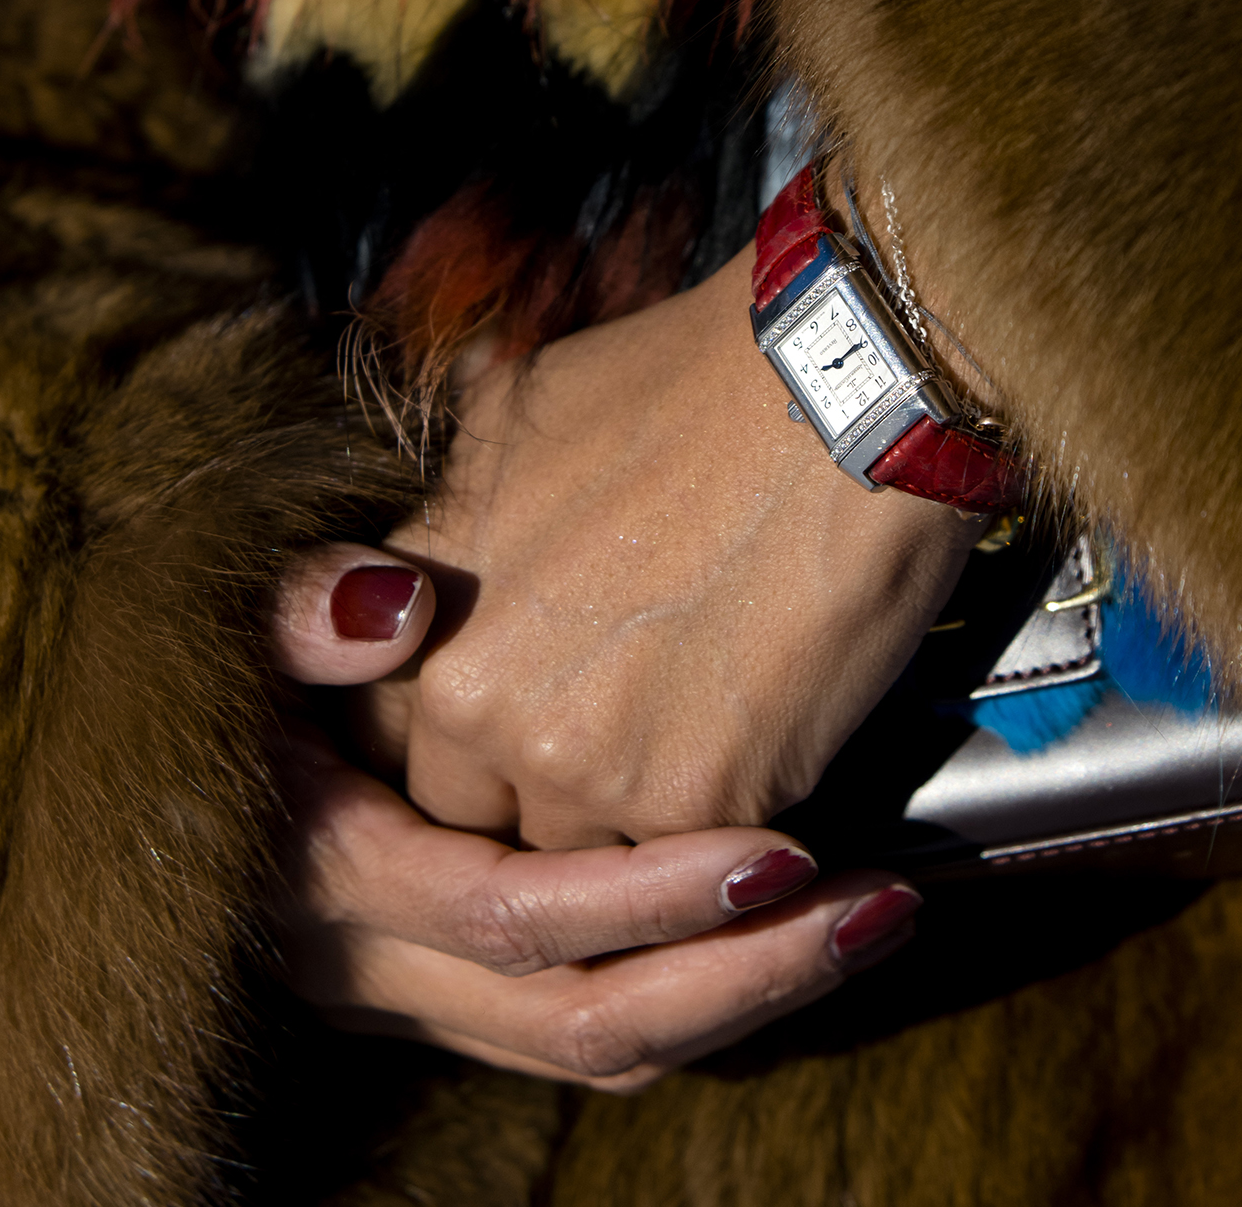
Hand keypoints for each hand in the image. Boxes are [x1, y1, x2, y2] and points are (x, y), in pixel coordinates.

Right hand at [268, 551, 921, 1088]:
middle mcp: (374, 970)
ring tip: (875, 918)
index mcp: (334, 878)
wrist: (195, 754)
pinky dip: (708, 993)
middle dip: (739, 973)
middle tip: (875, 906)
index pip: (512, 917)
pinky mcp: (466, 1002)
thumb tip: (391, 605)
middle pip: (581, 1018)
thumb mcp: (240, 620)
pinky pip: (600, 1036)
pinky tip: (800, 933)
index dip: (649, 896)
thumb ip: (303, 610)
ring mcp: (421, 1000)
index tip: (781, 852)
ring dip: (749, 992)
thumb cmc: (235, 670)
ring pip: (606, 1047)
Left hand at [351, 240, 986, 848]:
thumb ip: (460, 510)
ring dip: (637, 825)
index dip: (464, 745)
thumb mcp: (519, 412)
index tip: (522, 727)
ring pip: (588, 860)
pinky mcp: (702, 805)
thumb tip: (448, 522)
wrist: (844, 393)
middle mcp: (483, 706)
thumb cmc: (696, 382)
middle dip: (545, 799)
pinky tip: (771, 742)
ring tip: (708, 739)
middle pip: (486, 821)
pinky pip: (695, 860)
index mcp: (427, 621)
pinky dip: (729, 826)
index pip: (397, 747)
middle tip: (627, 740)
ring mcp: (589, 767)